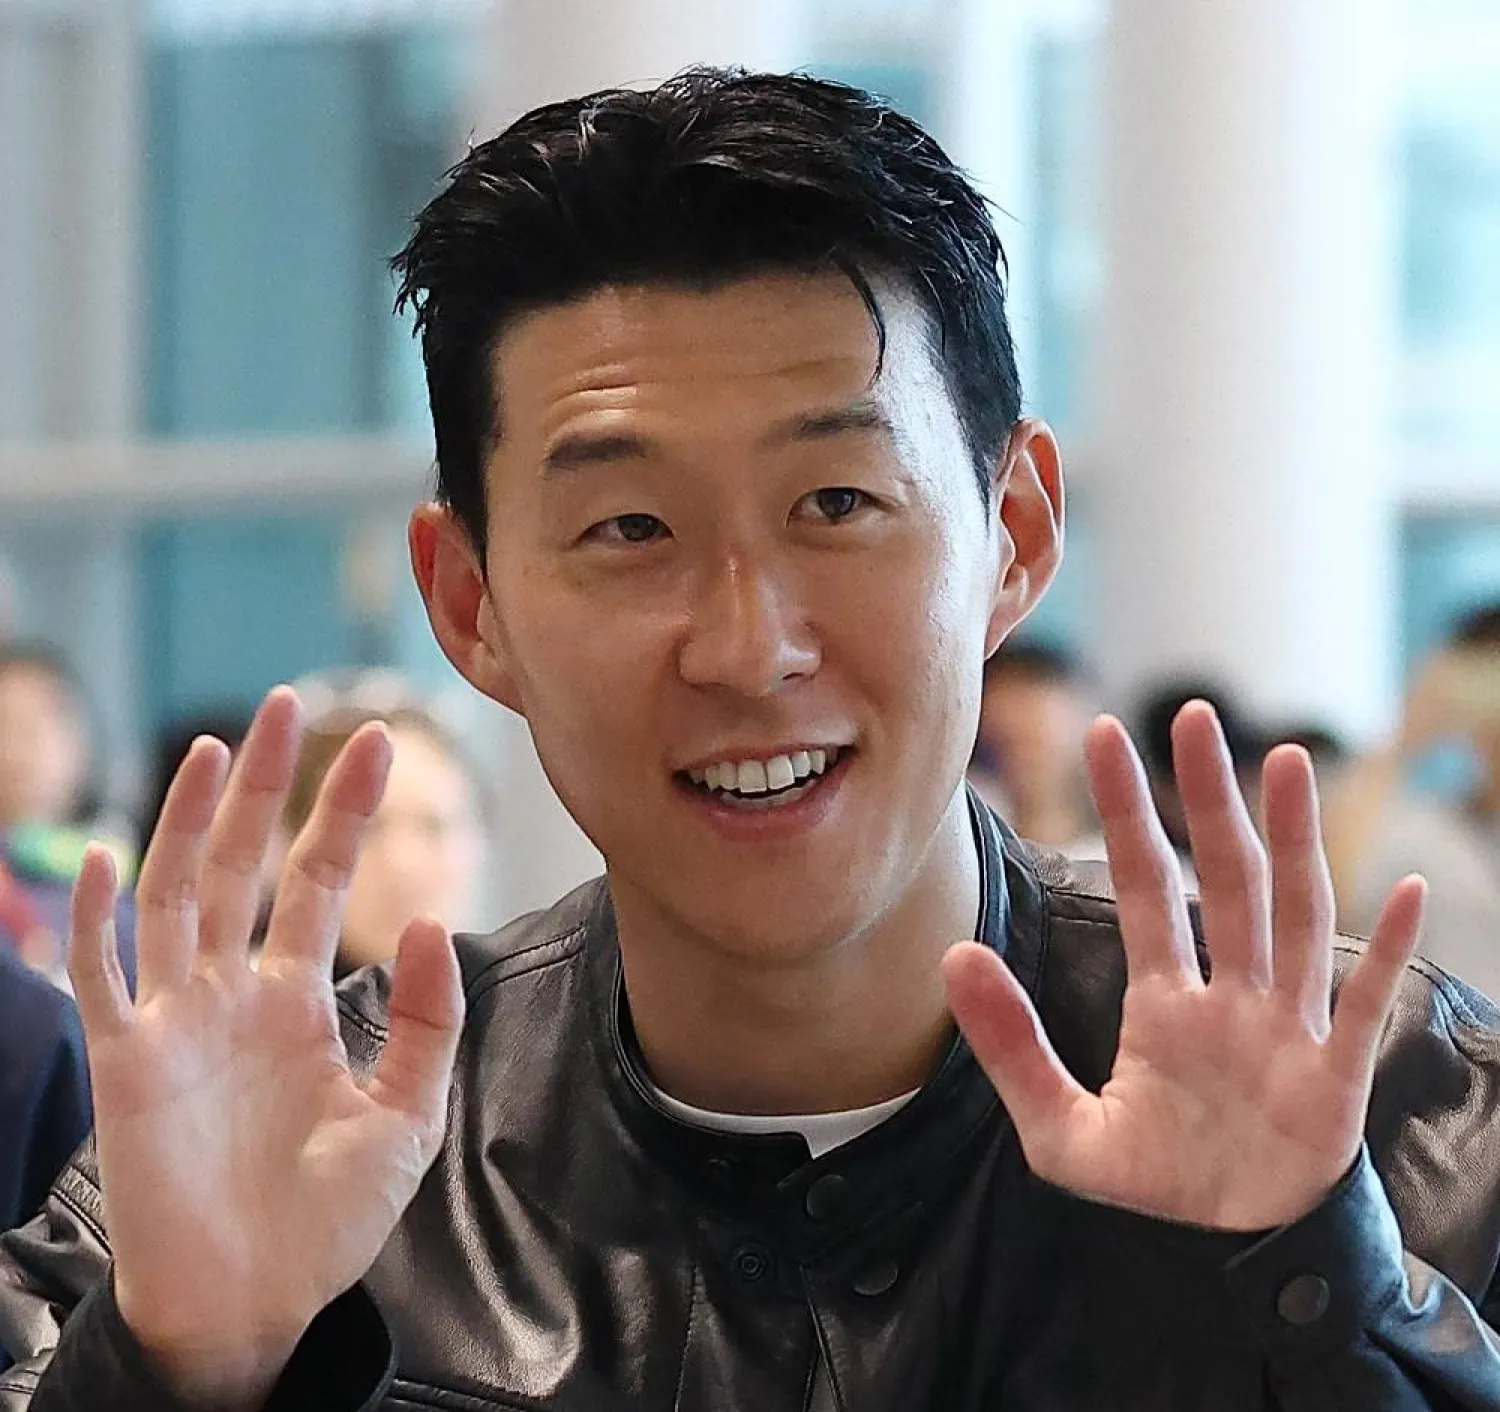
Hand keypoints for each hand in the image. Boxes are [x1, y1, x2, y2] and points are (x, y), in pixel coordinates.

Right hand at [67, 688, 463, 1408]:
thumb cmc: (329, 1217)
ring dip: (192, 821)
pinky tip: (114, 855)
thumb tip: (425, 916)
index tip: (380, 742)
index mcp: (297, 1000)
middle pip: (244, 864)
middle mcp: (232, 994)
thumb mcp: (407, 1113)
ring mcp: (176, 1021)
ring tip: (219, 748)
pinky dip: (97, 917)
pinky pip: (101, 977)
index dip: (345, 812)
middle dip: (266, 786)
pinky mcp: (126, 1063)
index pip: (318, 881)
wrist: (260, 1304)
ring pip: (176, 895)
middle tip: (290, 705)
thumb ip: (424, 1018)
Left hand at [943, 700, 1424, 1231]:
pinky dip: (1390, 953)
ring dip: (1294, 841)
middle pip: (1225, 878)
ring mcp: (1286, 1029)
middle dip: (1210, 799)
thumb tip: (952, 956)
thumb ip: (1009, 1044)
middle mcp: (1229, 998)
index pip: (1147, 886)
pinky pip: (1365, 1006)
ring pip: (1295, 915)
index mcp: (1164, 1003)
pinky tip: (1408, 893)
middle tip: (1193, 715)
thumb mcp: (1058, 1127)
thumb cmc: (1149, 1187)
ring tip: (1286, 761)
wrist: (1218, 1260)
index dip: (1129, 814)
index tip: (1105, 737)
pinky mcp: (1333, 1078)